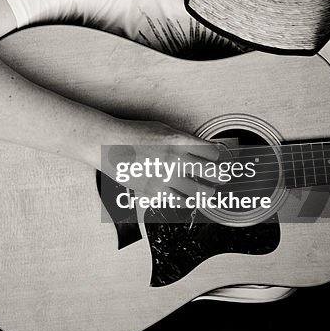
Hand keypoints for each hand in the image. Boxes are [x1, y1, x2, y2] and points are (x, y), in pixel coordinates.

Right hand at [99, 119, 221, 198]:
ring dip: (208, 192)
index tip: (219, 160)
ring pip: (199, 192)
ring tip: (208, 192)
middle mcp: (175, 159)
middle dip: (221, 176)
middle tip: (222, 178)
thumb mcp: (162, 129)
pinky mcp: (154, 191)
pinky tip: (189, 198)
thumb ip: (184, 139)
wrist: (107, 144)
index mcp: (179, 140)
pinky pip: (179, 201)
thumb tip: (205, 148)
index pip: (212, 152)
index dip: (219, 156)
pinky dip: (187, 201)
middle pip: (212, 173)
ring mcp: (164, 176)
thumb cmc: (133, 133)